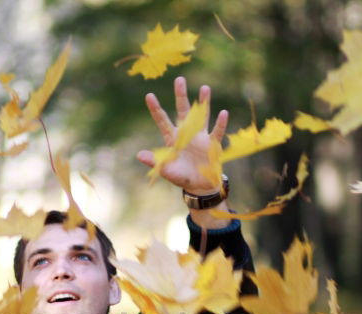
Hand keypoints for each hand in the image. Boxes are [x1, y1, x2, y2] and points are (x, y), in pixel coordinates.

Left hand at [136, 76, 228, 193]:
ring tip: (204, 88)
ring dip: (204, 103)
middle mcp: (186, 133)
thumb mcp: (165, 170)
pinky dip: (220, 123)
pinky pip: (217, 132)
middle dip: (181, 96)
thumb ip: (154, 162)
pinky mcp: (212, 144)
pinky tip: (223, 113)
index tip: (149, 95)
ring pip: (202, 116)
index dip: (156, 109)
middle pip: (183, 111)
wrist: (199, 185)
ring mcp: (200, 137)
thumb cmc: (180, 176)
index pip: (162, 121)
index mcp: (172, 139)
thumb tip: (139, 155)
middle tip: (179, 79)